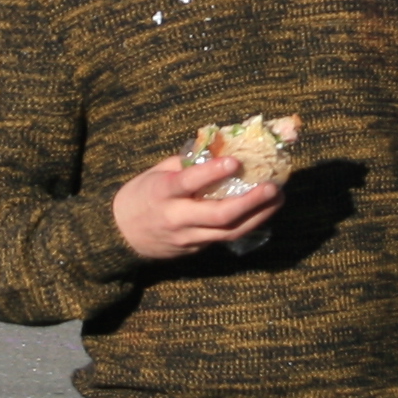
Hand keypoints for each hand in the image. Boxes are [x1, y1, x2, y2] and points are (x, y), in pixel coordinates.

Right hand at [110, 151, 280, 261]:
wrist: (120, 234)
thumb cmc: (141, 195)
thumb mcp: (156, 173)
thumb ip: (185, 163)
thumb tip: (218, 147)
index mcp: (162, 193)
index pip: (189, 183)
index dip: (212, 172)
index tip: (236, 162)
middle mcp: (176, 218)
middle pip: (218, 215)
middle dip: (250, 202)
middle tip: (272, 188)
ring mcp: (187, 237)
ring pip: (228, 231)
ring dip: (257, 216)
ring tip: (277, 199)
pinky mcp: (195, 249)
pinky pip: (225, 238)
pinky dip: (246, 224)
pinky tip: (263, 212)